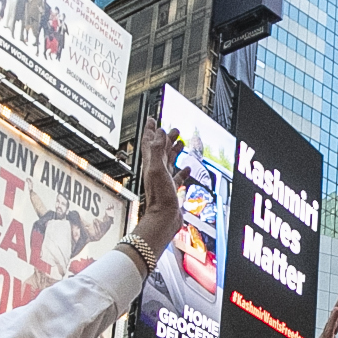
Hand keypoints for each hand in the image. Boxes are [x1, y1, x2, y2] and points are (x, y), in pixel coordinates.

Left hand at [133, 129, 182, 255]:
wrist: (164, 218)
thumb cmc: (160, 197)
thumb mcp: (157, 169)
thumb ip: (157, 150)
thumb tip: (160, 132)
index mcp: (150, 164)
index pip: (149, 142)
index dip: (151, 130)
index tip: (152, 119)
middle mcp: (156, 170)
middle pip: (160, 149)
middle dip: (165, 138)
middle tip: (173, 129)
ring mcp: (164, 179)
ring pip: (169, 160)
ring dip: (174, 150)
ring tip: (181, 142)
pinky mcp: (172, 189)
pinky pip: (177, 176)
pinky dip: (182, 170)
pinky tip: (188, 167)